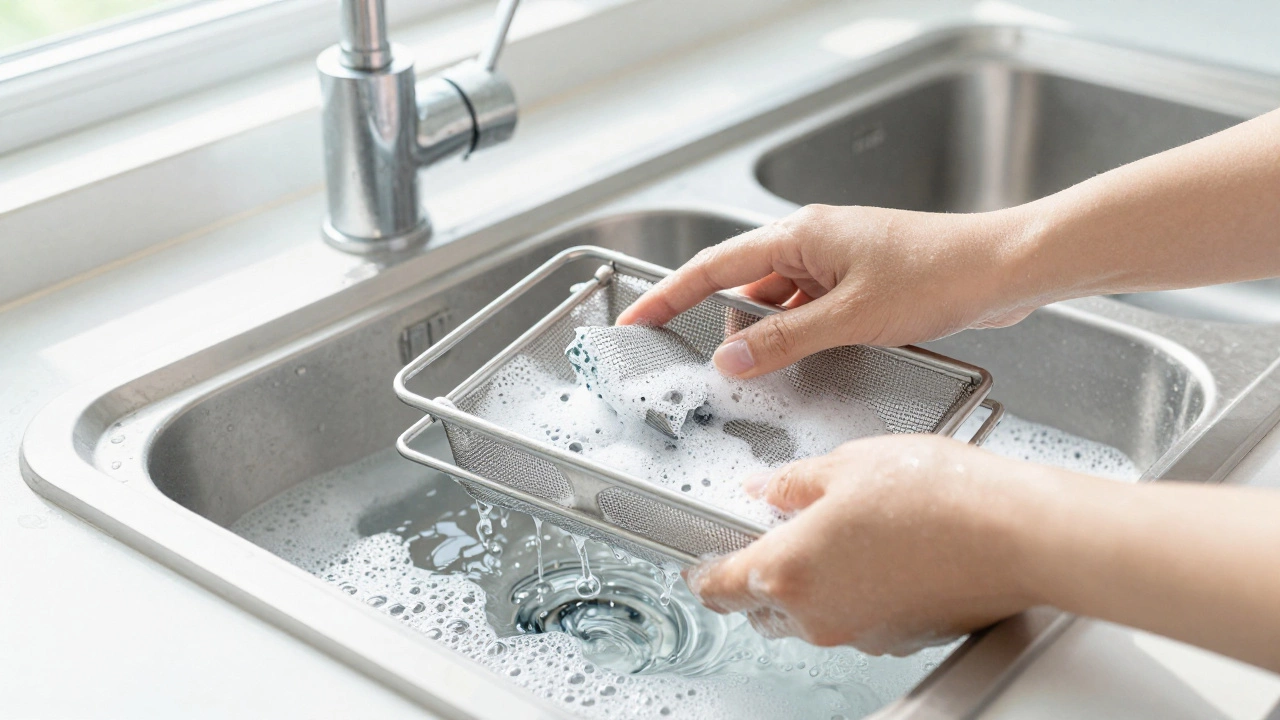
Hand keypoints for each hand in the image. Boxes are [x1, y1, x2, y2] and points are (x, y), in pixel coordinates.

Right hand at [616, 204, 1038, 377]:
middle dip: (718, 324)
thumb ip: (783, 343)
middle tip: (692, 361)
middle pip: (743, 285)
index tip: (636, 318)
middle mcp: (812, 241)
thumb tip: (729, 360)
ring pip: (777, 302)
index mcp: (799, 234)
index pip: (714, 267)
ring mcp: (835, 260)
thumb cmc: (938, 274)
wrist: (1003, 268)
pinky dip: (795, 336)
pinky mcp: (858, 281)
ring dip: (764, 336)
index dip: (668, 295)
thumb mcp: (849, 318)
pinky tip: (798, 362)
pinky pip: (807, 309)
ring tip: (753, 372)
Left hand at [685, 434, 1057, 654]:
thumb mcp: (846, 464)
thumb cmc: (937, 495)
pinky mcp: (898, 638)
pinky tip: (876, 548)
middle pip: (761, 607)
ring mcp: (859, 633)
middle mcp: (817, 614)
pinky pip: (854, 617)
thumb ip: (792, 482)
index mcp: (787, 570)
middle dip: (757, 575)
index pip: (718, 586)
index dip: (702, 572)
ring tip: (836, 530)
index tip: (698, 563)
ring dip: (807, 583)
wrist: (1014, 533)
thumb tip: (768, 490)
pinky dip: (852, 590)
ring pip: (809, 615)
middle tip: (773, 533)